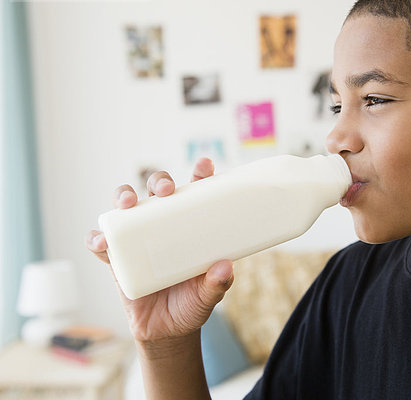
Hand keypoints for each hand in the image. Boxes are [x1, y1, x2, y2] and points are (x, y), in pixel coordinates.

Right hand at [85, 158, 233, 343]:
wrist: (167, 332)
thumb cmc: (191, 304)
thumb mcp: (209, 295)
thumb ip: (218, 284)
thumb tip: (225, 266)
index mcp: (189, 227)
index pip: (194, 193)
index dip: (199, 174)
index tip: (204, 165)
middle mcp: (162, 226)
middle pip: (156, 191)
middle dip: (159, 181)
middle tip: (165, 190)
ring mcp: (137, 240)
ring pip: (125, 207)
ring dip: (122, 197)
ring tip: (127, 203)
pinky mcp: (117, 259)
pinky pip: (102, 243)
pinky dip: (97, 238)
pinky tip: (101, 241)